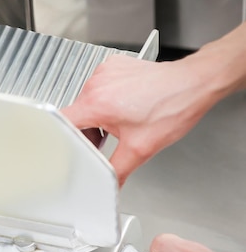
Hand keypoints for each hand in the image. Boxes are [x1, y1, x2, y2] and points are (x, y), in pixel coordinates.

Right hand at [61, 55, 216, 185]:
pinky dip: (106, 101)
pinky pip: (98, 88)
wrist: (193, 83)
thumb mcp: (141, 149)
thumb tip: (109, 184)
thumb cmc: (173, 107)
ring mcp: (103, 72)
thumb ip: (117, 172)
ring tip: (122, 121)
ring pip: (86, 102)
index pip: (59, 122)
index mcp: (96, 103)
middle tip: (108, 140)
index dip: (59, 139)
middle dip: (87, 131)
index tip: (63, 147)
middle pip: (75, 114)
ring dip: (97, 116)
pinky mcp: (112, 67)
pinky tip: (125, 107)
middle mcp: (96, 84)